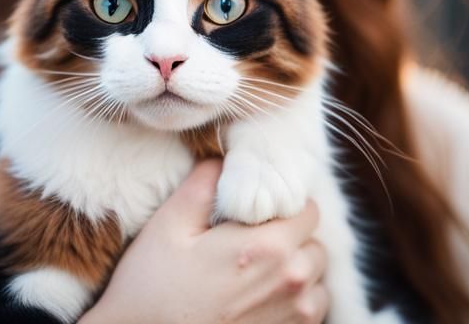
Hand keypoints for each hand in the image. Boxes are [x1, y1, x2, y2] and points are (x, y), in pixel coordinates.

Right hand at [78, 159, 327, 323]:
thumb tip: (223, 160)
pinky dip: (293, 299)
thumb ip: (203, 185)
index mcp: (267, 247)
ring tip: (254, 268)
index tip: (257, 204)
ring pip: (316, 280)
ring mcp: (294, 318)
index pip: (308, 209)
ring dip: (295, 269)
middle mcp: (291, 283)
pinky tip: (255, 295)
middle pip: (315, 244)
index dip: (284, 201)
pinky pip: (309, 312)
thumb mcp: (169, 224)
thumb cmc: (152, 286)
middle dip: (291, 234)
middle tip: (251, 235)